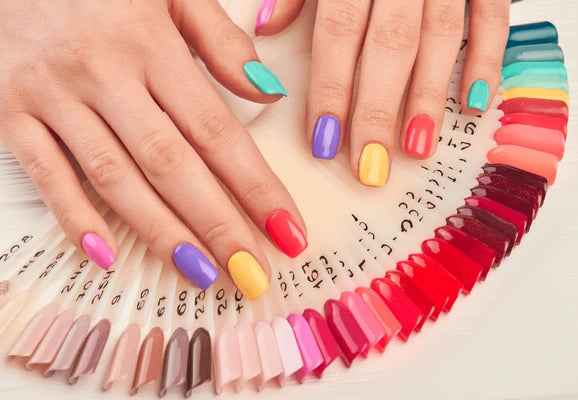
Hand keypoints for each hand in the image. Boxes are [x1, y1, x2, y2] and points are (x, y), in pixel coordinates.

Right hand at [0, 0, 307, 299]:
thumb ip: (220, 40)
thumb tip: (267, 90)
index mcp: (150, 43)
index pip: (216, 130)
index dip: (255, 185)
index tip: (286, 228)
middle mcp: (104, 74)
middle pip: (171, 164)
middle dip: (217, 224)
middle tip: (253, 272)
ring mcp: (54, 96)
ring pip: (115, 178)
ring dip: (161, 232)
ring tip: (202, 274)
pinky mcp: (11, 112)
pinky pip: (45, 173)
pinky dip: (74, 217)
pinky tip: (107, 257)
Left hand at [256, 0, 509, 185]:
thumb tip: (264, 27)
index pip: (338, 32)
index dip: (331, 90)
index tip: (323, 142)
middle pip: (389, 45)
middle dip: (378, 109)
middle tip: (370, 166)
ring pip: (441, 35)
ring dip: (429, 95)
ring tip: (416, 148)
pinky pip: (493, 13)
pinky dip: (488, 57)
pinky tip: (475, 102)